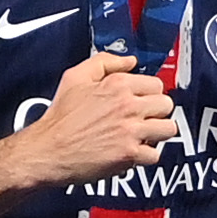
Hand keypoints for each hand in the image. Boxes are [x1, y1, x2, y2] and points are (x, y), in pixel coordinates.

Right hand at [9, 50, 181, 186]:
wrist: (48, 149)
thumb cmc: (60, 116)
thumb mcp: (75, 77)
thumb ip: (105, 62)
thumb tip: (130, 61)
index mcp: (117, 84)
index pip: (156, 84)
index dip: (148, 93)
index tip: (140, 101)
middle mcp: (127, 105)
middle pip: (166, 105)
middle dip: (156, 112)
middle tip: (143, 118)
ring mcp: (130, 130)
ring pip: (168, 128)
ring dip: (157, 133)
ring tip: (143, 135)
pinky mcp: (129, 154)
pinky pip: (155, 154)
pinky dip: (145, 156)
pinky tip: (132, 152)